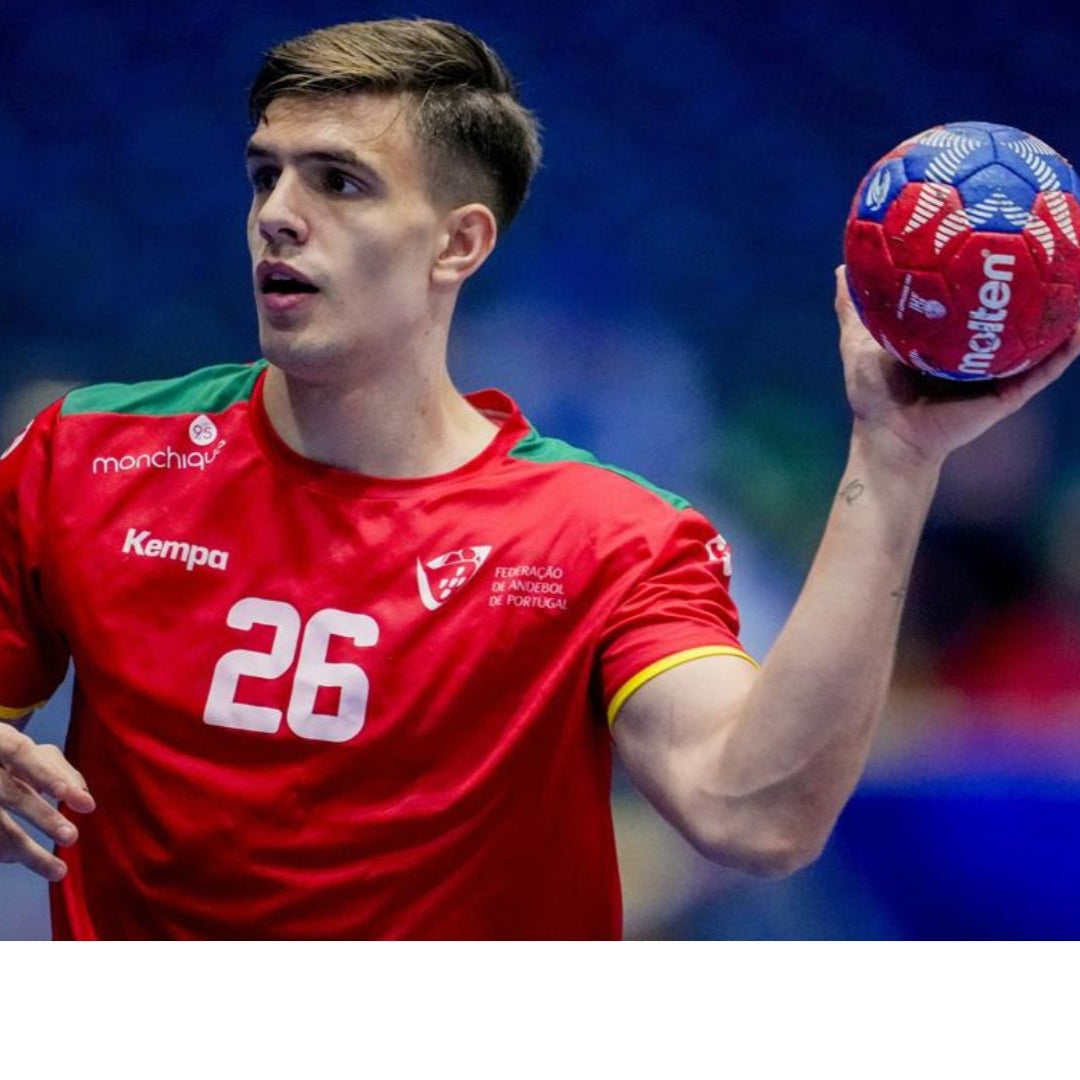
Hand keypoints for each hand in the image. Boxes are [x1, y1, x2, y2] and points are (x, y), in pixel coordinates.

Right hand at [0, 723, 94, 881]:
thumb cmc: (5, 755)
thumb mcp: (29, 753)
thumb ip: (57, 770)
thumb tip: (84, 799)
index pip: (21, 753)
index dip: (45, 774)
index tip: (69, 796)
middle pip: (10, 795)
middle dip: (42, 817)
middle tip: (73, 837)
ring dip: (26, 851)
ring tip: (58, 871)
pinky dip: (4, 853)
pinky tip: (19, 860)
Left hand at [835, 266, 1079, 466]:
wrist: (889, 439)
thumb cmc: (874, 395)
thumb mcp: (860, 341)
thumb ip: (854, 308)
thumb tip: (843, 269)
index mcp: (951, 338)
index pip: (976, 297)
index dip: (990, 270)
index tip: (1003, 233)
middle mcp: (979, 352)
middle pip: (1013, 313)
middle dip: (1034, 284)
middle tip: (1053, 246)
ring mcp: (997, 372)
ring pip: (1038, 339)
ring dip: (1060, 314)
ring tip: (1077, 282)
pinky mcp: (1007, 394)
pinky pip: (1042, 371)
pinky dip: (1063, 351)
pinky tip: (1077, 327)